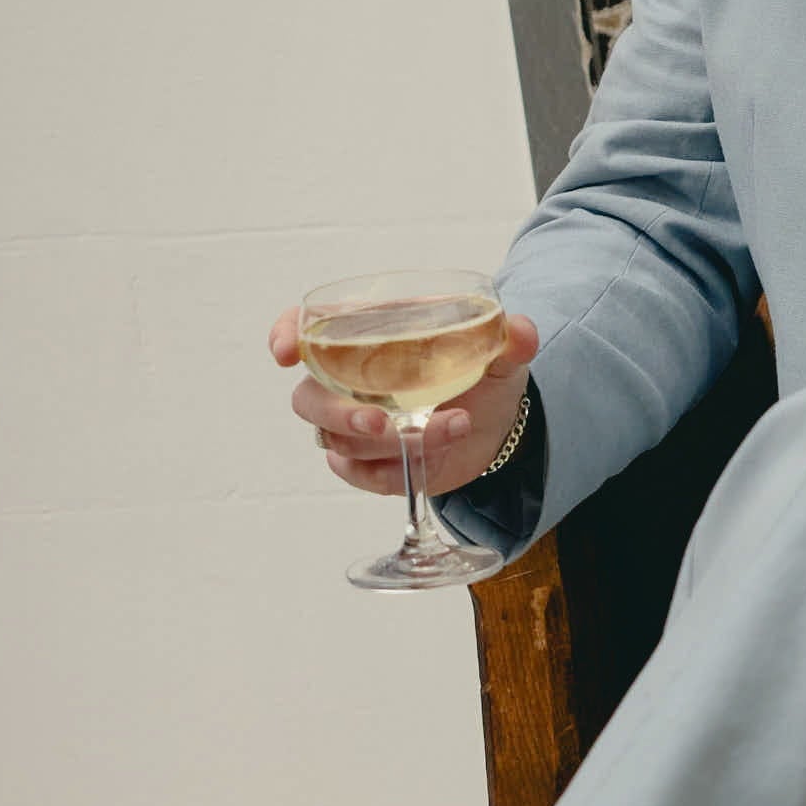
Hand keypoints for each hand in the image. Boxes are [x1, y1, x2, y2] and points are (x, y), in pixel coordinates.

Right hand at [270, 304, 540, 498]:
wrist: (499, 423)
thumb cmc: (483, 372)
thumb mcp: (501, 351)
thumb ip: (510, 338)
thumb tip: (519, 333)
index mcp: (367, 337)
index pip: (305, 330)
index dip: (286, 335)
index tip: (287, 351)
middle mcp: (347, 382)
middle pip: (308, 400)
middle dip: (338, 413)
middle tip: (381, 422)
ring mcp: (356, 427)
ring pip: (338, 442)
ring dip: (390, 442)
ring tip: (452, 426)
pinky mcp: (373, 465)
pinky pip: (360, 476)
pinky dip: (395, 471)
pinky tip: (432, 459)